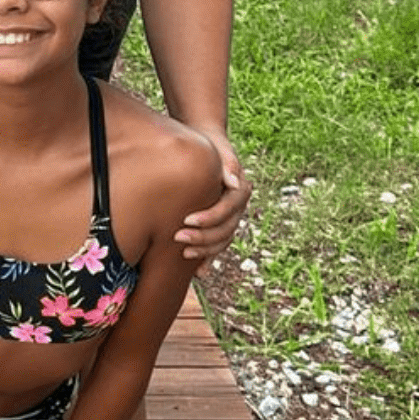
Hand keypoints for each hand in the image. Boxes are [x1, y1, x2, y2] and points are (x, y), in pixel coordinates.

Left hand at [177, 129, 250, 264]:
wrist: (207, 146)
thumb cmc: (210, 147)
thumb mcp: (218, 150)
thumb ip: (226, 165)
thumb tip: (233, 182)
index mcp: (240, 190)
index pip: (228, 209)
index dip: (210, 217)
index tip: (187, 220)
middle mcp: (238, 207)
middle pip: (226, 229)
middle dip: (204, 237)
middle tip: (178, 238)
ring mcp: (231, 218)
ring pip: (223, 240)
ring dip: (206, 250)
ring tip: (184, 253)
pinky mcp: (220, 224)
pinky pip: (218, 245)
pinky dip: (209, 259)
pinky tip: (199, 272)